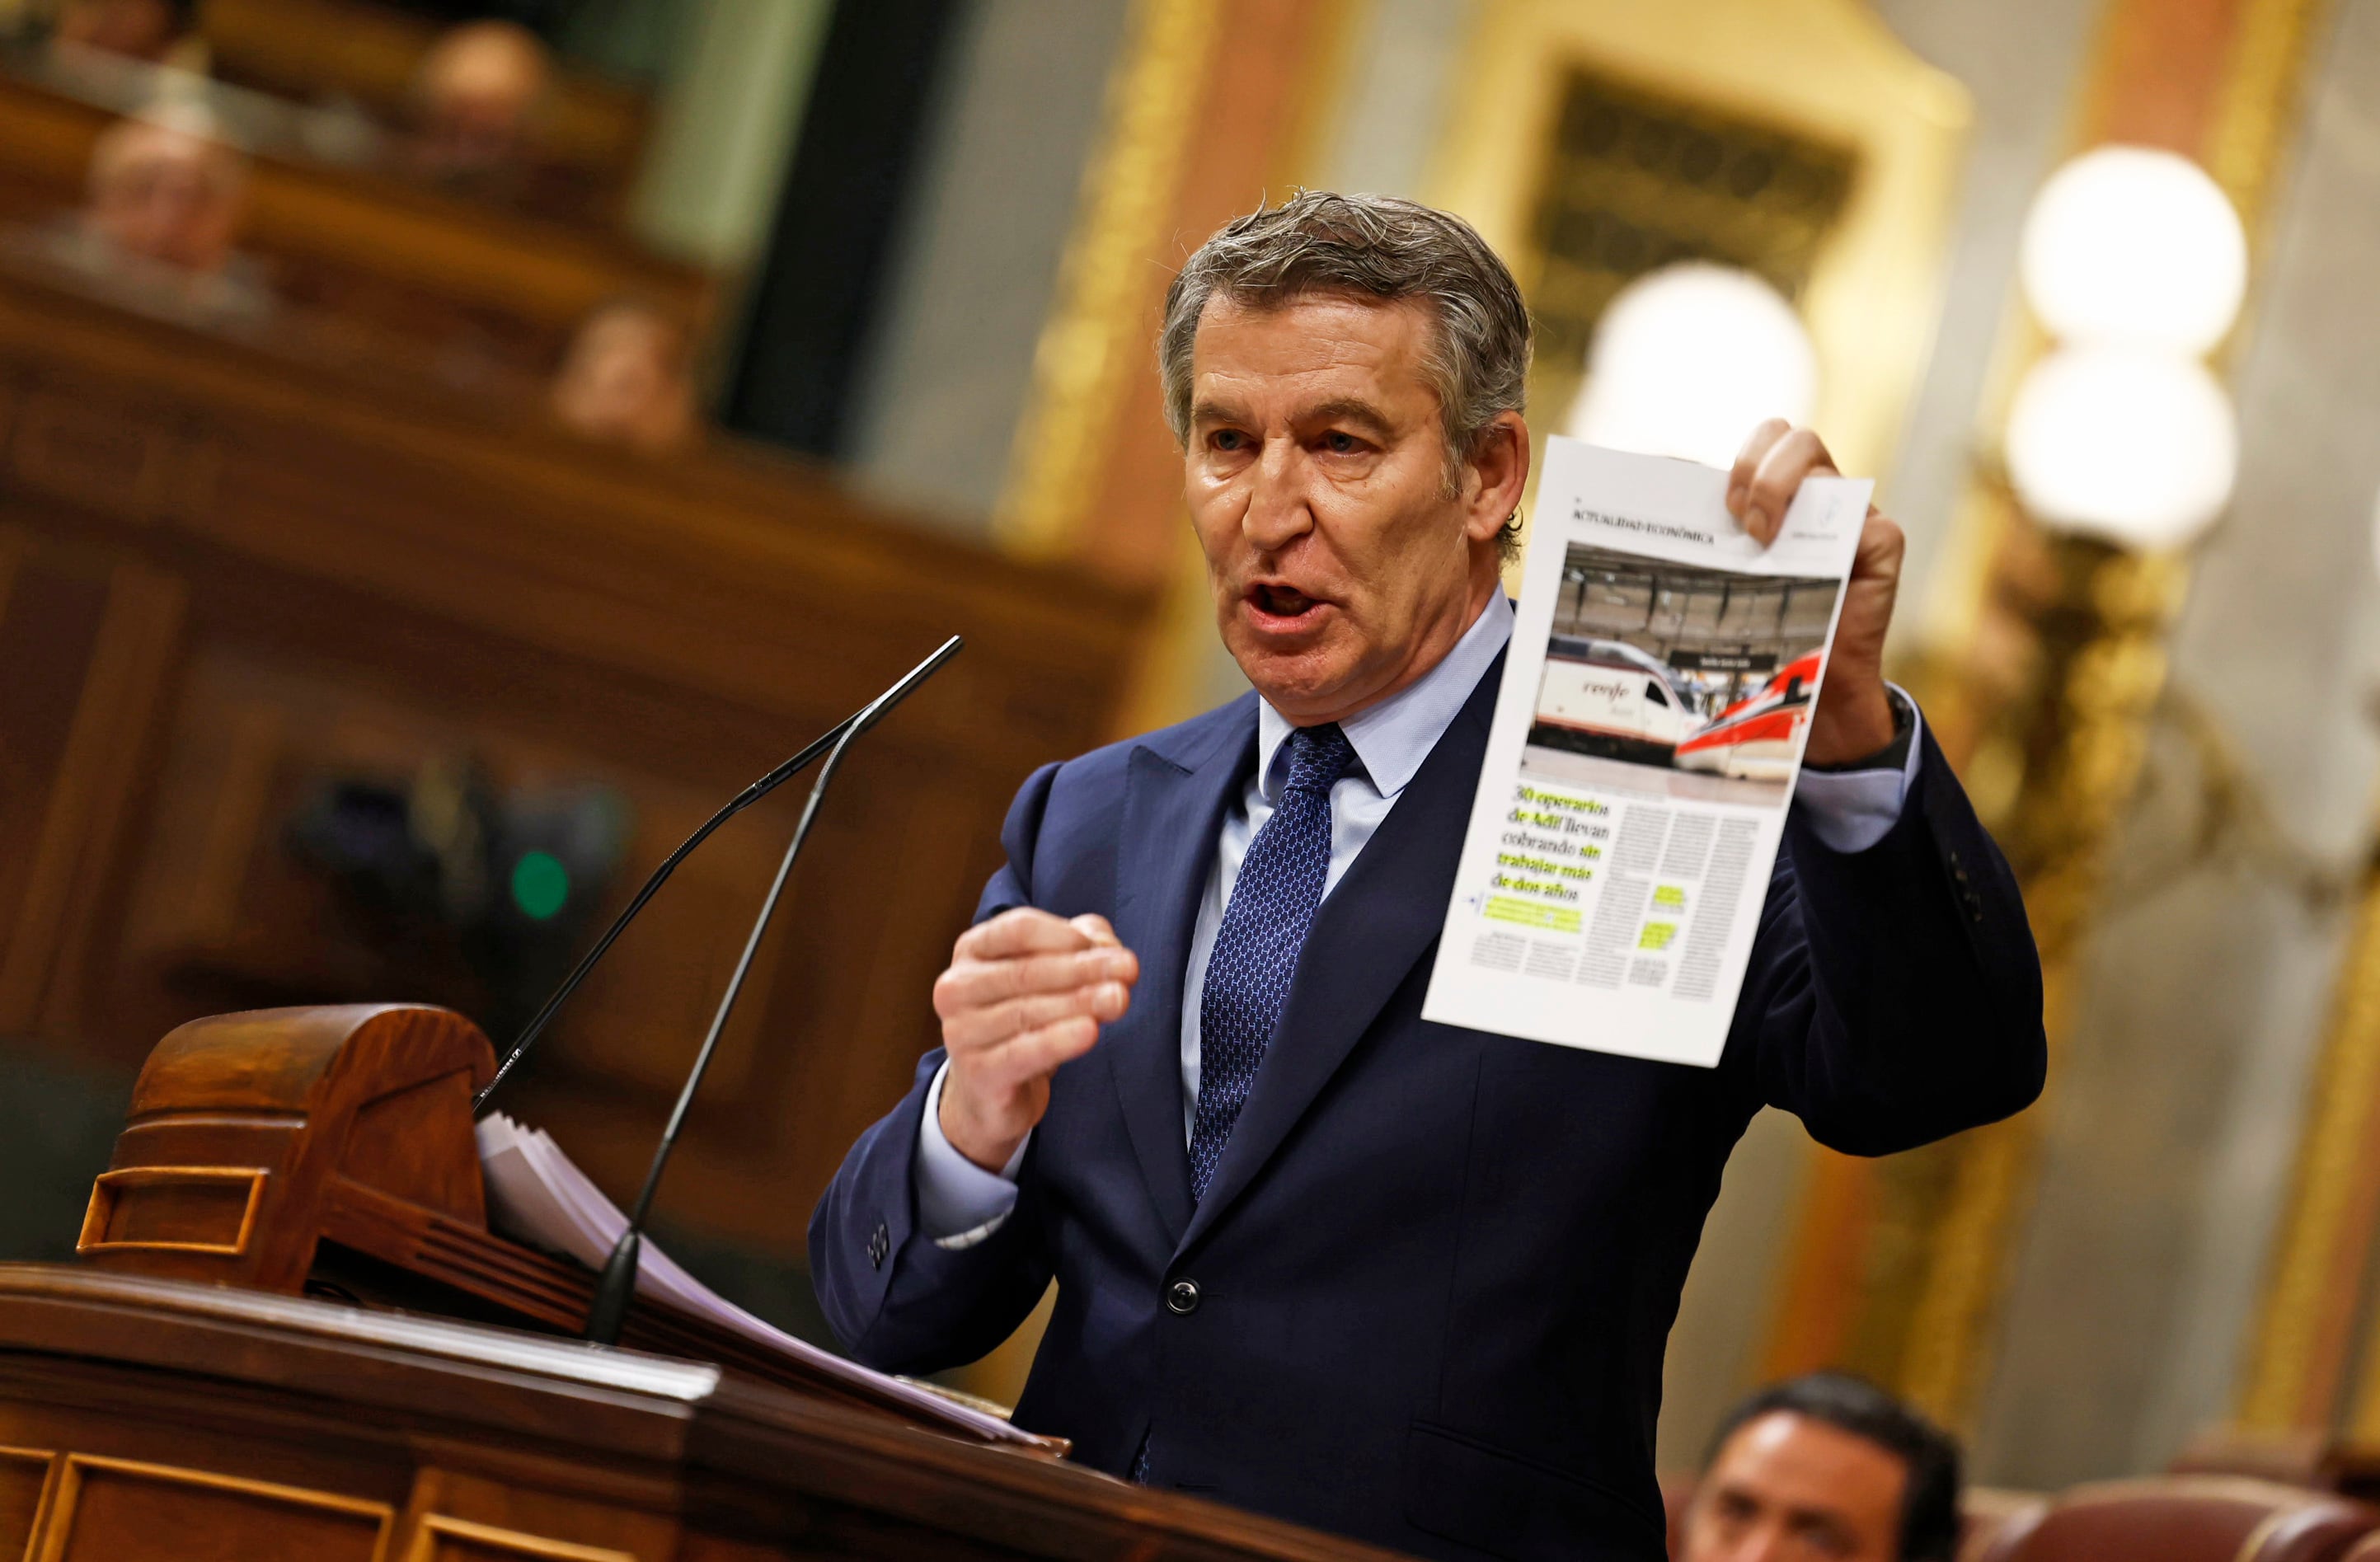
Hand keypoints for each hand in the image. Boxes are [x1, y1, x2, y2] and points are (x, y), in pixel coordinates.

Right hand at [932, 907, 1138, 1172]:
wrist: (991, 1091)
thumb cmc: (1024, 1020)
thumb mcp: (1053, 974)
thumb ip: (1081, 946)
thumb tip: (1106, 945)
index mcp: (972, 950)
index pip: (1018, 929)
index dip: (1067, 936)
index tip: (1110, 949)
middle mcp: (956, 987)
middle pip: (1025, 971)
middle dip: (1084, 970)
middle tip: (1129, 971)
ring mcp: (960, 1032)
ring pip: (1027, 1012)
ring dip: (1080, 1003)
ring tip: (1119, 999)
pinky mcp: (977, 1073)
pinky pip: (1022, 1053)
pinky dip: (1058, 1040)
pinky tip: (1090, 1032)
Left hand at [1726, 420, 1903, 764]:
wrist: (1801, 690)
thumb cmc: (1756, 630)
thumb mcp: (1721, 575)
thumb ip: (1703, 535)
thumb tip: (1656, 488)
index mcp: (1777, 494)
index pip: (1764, 441)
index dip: (1738, 455)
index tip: (1710, 495)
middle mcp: (1815, 497)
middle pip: (1793, 437)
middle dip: (1757, 464)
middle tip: (1735, 514)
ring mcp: (1850, 516)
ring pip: (1822, 465)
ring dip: (1780, 489)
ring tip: (1758, 536)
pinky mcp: (1881, 545)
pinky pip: (1868, 523)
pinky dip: (1838, 537)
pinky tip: (1814, 567)